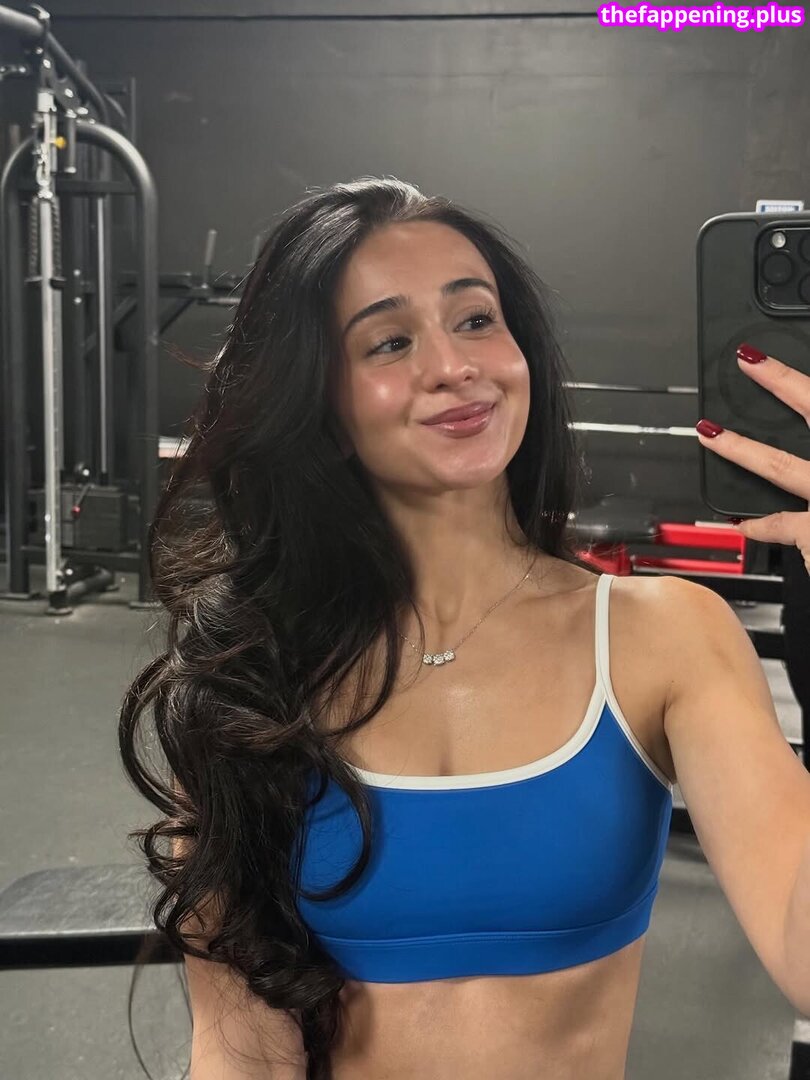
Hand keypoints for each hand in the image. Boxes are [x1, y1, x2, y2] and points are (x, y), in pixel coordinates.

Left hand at [695, 344, 809, 575]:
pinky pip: (781, 526)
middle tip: (749, 362)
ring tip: (710, 433)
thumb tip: (807, 415)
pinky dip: (759, 525)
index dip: (795, 380)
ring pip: (782, 466)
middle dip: (781, 383)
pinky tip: (740, 522)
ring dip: (741, 448)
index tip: (772, 359)